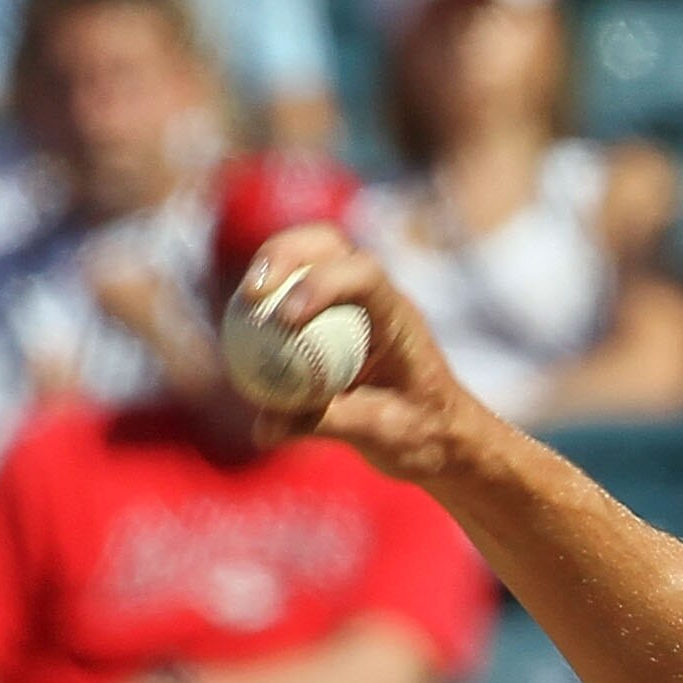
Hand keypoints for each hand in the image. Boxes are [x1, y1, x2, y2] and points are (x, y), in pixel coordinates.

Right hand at [239, 224, 486, 482]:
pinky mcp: (332, 315)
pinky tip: (238, 324)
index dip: (321, 285)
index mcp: (400, 320)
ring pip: (307, 257)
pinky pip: (292, 292)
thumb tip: (263, 427)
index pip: (365, 276)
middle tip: (252, 294)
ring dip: (270, 266)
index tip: (286, 319)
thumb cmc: (424, 434)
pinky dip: (266, 300)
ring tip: (243, 302)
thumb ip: (324, 424)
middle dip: (284, 254)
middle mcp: (378, 299)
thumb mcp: (380, 435)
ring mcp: (354, 301)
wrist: (444, 435)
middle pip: (327, 246)